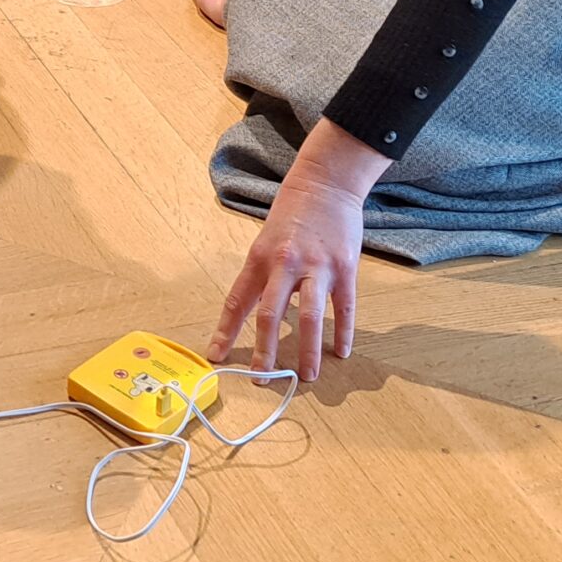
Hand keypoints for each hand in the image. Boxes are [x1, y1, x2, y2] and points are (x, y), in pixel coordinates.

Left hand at [210, 119, 382, 380]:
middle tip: (263, 380)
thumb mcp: (267, 240)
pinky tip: (341, 352)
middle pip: (270, 315)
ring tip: (306, 377)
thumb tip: (267, 318)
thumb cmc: (292, 213)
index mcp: (260, 258)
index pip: (238, 301)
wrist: (325, 182)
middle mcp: (285, 263)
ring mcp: (317, 266)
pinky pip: (344, 307)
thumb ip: (265, 277)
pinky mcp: (345, 267)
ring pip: (310, 317)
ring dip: (307, 351)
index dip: (226, 331)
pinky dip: (343, 332)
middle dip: (265, 351)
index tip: (217, 356)